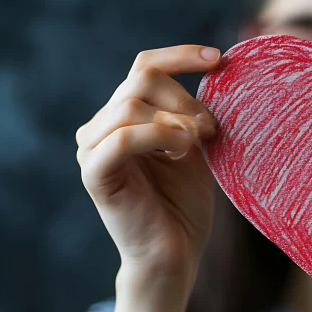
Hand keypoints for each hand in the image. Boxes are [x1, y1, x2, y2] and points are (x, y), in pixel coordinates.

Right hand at [76, 45, 221, 293]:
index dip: (181, 56)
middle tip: (212, 129)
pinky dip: (158, 136)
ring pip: (130, 105)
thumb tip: (212, 72)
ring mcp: (93, 149)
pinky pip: (121, 138)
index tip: (219, 59)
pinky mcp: (94, 174)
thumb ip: (192, 114)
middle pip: (141, 79)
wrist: (175, 255)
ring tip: (198, 144)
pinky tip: (181, 150)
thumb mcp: (194, 149)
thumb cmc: (185, 205)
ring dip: (175, 119)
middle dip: (185, 98)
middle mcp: (101, 127)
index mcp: (124, 118)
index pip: (145, 67)